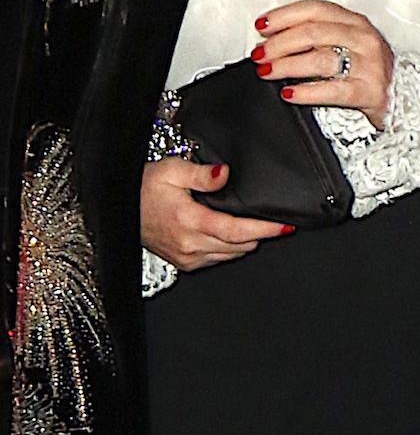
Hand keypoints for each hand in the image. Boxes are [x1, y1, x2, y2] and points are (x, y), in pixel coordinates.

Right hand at [141, 157, 289, 271]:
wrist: (119, 207)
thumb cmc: (143, 187)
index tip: (284, 226)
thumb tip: (224, 173)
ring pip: (232, 254)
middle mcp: (191, 244)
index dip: (265, 229)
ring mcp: (188, 257)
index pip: (238, 231)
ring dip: (245, 241)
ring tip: (252, 225)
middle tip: (272, 221)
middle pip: (240, 245)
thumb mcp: (171, 170)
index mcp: (190, 221)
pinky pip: (218, 259)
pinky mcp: (186, 263)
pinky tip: (228, 233)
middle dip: (260, 233)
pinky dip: (229, 248)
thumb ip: (202, 174)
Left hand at [253, 0, 394, 127]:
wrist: (405, 98)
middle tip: (260, 54)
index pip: (315, 9)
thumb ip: (318, 36)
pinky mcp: (369, 92)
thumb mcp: (348, 43)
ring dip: (286, 66)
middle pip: (312, 33)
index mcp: (355, 21)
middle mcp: (364, 38)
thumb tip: (272, 38)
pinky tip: (289, 94)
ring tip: (267, 72)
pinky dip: (305, 92)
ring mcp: (369, 65)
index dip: (284, 15)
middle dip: (279, 43)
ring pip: (319, 60)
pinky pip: (331, 90)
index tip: (262, 25)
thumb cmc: (368, 70)